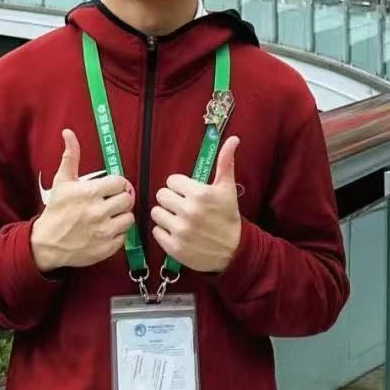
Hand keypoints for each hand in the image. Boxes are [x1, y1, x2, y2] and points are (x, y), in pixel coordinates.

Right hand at [30, 129, 134, 272]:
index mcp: (90, 193)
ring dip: (121, 216)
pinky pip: (124, 236)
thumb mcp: (62, 181)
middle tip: (111, 201)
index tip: (110, 187)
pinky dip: (117, 233)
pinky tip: (106, 229)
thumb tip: (69, 133)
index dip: (116, 183)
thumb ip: (71, 156)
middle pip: (127, 199)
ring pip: (129, 218)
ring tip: (110, 215)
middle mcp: (98, 212)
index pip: (120, 182)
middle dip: (120, 198)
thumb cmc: (56, 211)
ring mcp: (103, 232)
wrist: (47, 244)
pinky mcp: (106, 248)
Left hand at [150, 136, 240, 273]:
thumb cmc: (228, 216)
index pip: (172, 181)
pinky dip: (164, 232)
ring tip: (178, 219)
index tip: (189, 193)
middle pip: (161, 195)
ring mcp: (180, 231)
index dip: (180, 186)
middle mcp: (189, 212)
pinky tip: (177, 232)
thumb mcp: (227, 188)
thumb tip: (233, 138)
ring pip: (156, 213)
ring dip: (165, 215)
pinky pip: (156, 232)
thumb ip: (225, 162)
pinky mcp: (174, 247)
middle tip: (182, 206)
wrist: (234, 251)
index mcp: (200, 194)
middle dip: (171, 199)